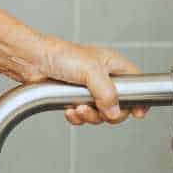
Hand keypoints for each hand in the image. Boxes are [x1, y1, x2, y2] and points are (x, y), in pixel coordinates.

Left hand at [34, 36, 149, 125]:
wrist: (33, 61)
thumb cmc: (60, 55)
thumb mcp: (90, 71)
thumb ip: (107, 92)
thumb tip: (115, 112)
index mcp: (113, 65)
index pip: (137, 84)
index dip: (140, 99)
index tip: (138, 113)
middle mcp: (103, 78)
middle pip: (119, 105)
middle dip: (108, 113)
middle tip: (98, 110)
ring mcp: (89, 89)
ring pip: (101, 113)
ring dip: (90, 116)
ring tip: (78, 108)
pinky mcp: (74, 98)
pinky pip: (84, 115)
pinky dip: (77, 116)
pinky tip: (69, 110)